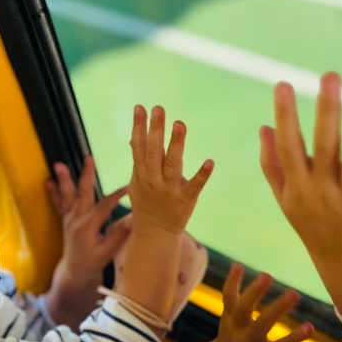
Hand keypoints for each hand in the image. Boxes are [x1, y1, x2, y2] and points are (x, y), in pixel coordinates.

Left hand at [44, 157, 131, 327]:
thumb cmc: (92, 263)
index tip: (128, 188)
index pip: (104, 206)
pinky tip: (49, 182)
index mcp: (87, 227)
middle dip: (86, 175)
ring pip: (68, 196)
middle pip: (82, 193)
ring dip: (65, 180)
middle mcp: (76, 220)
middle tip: (88, 158)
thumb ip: (117, 237)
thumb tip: (130, 221)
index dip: (116, 195)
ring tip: (59, 165)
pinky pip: (59, 205)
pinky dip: (55, 193)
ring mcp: (69, 219)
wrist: (74, 271)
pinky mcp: (66, 221)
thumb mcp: (106, 253)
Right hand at [128, 105, 212, 235]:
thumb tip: (132, 137)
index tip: (140, 107)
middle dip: (155, 130)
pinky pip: (194, 186)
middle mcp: (154, 180)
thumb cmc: (147, 203)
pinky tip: (210, 161)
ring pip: (172, 164)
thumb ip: (138, 159)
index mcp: (142, 173)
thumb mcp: (137, 181)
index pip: (139, 146)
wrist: (154, 233)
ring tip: (179, 124)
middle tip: (159, 109)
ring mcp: (169, 190)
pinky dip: (202, 174)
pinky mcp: (185, 200)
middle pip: (153, 152)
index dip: (139, 127)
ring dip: (176, 144)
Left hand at [192, 264, 315, 341]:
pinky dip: (231, 282)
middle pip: (260, 326)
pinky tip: (238, 266)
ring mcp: (234, 327)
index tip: (310, 327)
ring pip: (241, 309)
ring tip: (268, 276)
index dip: (294, 339)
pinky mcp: (227, 314)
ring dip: (253, 292)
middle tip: (295, 294)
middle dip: (277, 310)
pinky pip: (227, 297)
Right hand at [258, 72, 341, 318]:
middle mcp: (324, 193)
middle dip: (327, 113)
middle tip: (331, 76)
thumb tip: (262, 128)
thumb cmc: (313, 222)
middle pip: (325, 149)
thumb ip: (273, 165)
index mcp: (300, 187)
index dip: (286, 117)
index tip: (283, 84)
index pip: (290, 147)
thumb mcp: (287, 198)